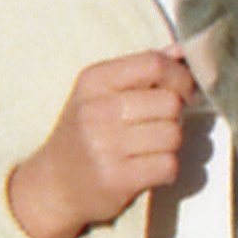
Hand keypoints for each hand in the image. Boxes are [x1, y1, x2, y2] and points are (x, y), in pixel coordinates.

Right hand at [5, 50, 198, 237]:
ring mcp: (104, 146)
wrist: (54, 185)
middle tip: (159, 125)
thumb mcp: (101, 94)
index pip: (153, 64)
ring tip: (150, 148)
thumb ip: (142, 71)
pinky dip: (167, 169)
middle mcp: (96, 111)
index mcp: (94, 81)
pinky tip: (148, 168)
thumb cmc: (85, 135)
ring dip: (171, 144)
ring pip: (173, 135)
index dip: (180, 77)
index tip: (184, 92)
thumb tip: (182, 52)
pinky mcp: (116, 179)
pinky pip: (168, 165)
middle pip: (170, 102)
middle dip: (176, 115)